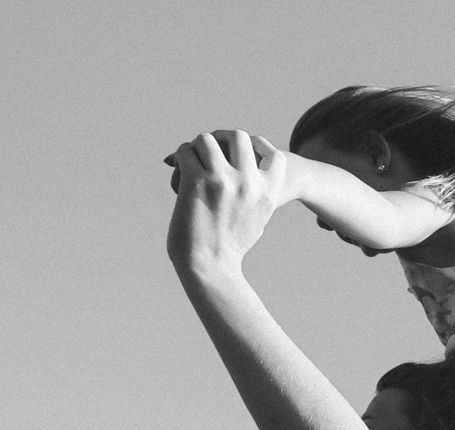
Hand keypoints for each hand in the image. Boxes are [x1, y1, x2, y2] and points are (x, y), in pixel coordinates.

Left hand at [165, 131, 289, 274]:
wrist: (210, 268)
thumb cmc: (229, 249)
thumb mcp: (255, 222)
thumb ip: (256, 197)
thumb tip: (254, 173)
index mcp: (267, 193)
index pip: (274, 156)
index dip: (259, 145)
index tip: (247, 147)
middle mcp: (249, 183)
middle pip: (238, 137)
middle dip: (221, 137)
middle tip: (209, 147)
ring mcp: (223, 179)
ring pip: (207, 139)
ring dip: (196, 147)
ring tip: (190, 161)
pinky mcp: (197, 180)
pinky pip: (185, 152)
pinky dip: (180, 158)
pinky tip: (179, 171)